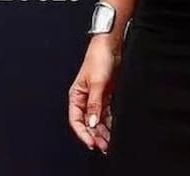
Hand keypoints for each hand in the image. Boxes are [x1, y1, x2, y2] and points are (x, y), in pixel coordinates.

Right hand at [68, 37, 119, 152]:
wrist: (111, 44)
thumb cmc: (98, 58)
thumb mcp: (97, 83)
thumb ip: (94, 104)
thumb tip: (91, 122)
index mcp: (76, 96)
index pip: (76, 120)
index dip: (83, 133)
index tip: (91, 143)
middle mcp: (84, 98)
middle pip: (87, 122)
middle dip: (94, 135)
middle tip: (104, 146)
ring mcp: (95, 96)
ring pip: (97, 119)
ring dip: (102, 130)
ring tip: (109, 142)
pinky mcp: (106, 94)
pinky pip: (106, 112)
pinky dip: (109, 121)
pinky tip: (113, 129)